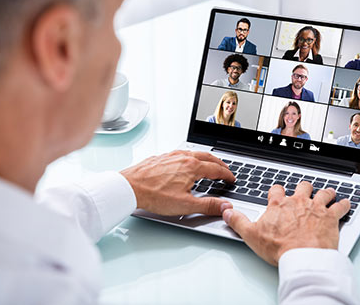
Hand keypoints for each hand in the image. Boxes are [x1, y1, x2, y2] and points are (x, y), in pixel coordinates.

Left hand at [120, 150, 235, 215]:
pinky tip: (186, 164)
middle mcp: (183, 157)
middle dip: (219, 163)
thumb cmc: (153, 195)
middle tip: (225, 169)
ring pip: (194, 153)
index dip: (227, 175)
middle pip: (208, 157)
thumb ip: (208, 205)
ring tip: (209, 164)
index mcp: (192, 167)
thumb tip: (225, 206)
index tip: (231, 179)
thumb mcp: (185, 205)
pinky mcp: (160, 157)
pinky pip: (180, 154)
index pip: (216, 169)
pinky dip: (190, 157)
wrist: (128, 187)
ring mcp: (171, 156)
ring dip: (205, 158)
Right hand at [222, 182, 349, 265]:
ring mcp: (316, 207)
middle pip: (302, 186)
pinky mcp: (331, 216)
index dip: (277, 191)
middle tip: (305, 192)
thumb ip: (238, 221)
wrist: (303, 256)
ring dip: (326, 193)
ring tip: (328, 194)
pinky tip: (346, 204)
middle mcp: (299, 202)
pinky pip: (341, 206)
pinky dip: (345, 204)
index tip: (278, 194)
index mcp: (279, 205)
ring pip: (323, 192)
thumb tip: (226, 212)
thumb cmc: (279, 247)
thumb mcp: (251, 235)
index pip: (277, 190)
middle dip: (304, 188)